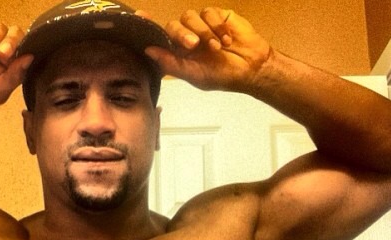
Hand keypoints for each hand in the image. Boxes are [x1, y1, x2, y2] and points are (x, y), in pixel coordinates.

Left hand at [143, 8, 270, 92]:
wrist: (250, 68)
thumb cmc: (221, 76)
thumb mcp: (194, 75)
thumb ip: (172, 64)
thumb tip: (149, 51)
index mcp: (178, 53)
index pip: (159, 37)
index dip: (148, 25)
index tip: (140, 15)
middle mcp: (186, 37)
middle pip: (173, 25)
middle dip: (182, 34)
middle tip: (194, 46)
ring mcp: (201, 25)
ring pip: (190, 17)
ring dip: (204, 33)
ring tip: (217, 48)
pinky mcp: (216, 16)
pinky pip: (209, 13)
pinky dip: (217, 27)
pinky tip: (226, 40)